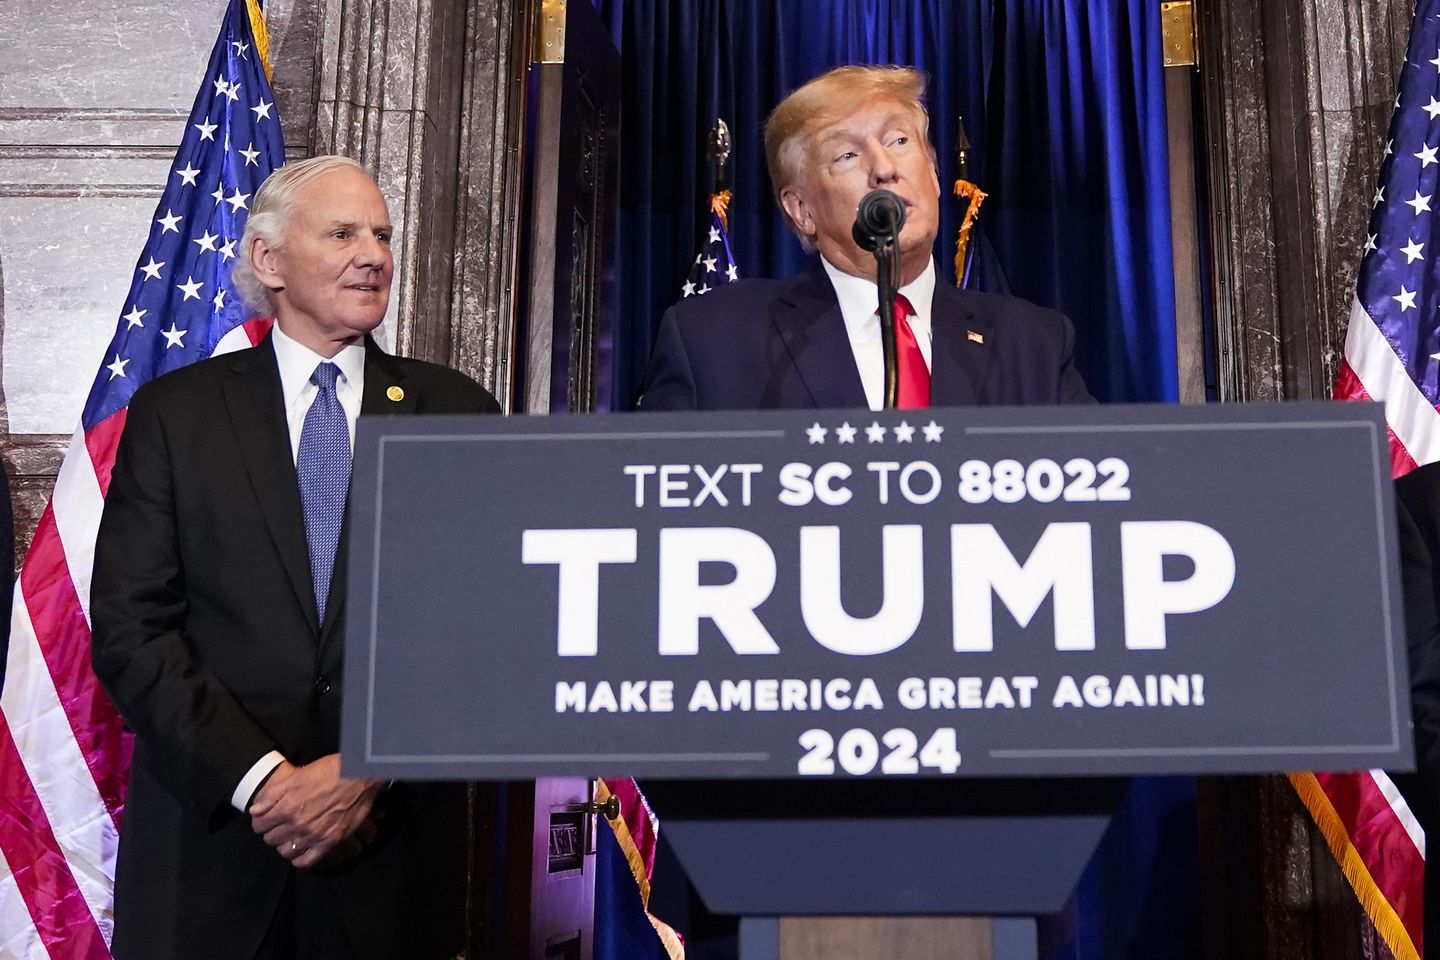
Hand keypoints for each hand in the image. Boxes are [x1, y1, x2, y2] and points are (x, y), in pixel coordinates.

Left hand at [248, 755, 382, 868]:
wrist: (359, 775)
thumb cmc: (329, 771)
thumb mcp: (297, 777)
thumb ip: (273, 795)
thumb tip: (255, 811)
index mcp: (287, 807)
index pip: (260, 825)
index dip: (261, 821)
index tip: (266, 818)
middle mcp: (298, 825)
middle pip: (271, 839)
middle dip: (272, 832)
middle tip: (280, 825)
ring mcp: (314, 835)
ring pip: (286, 851)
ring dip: (285, 845)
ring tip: (291, 836)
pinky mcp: (330, 842)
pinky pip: (307, 861)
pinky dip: (300, 859)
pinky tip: (301, 850)